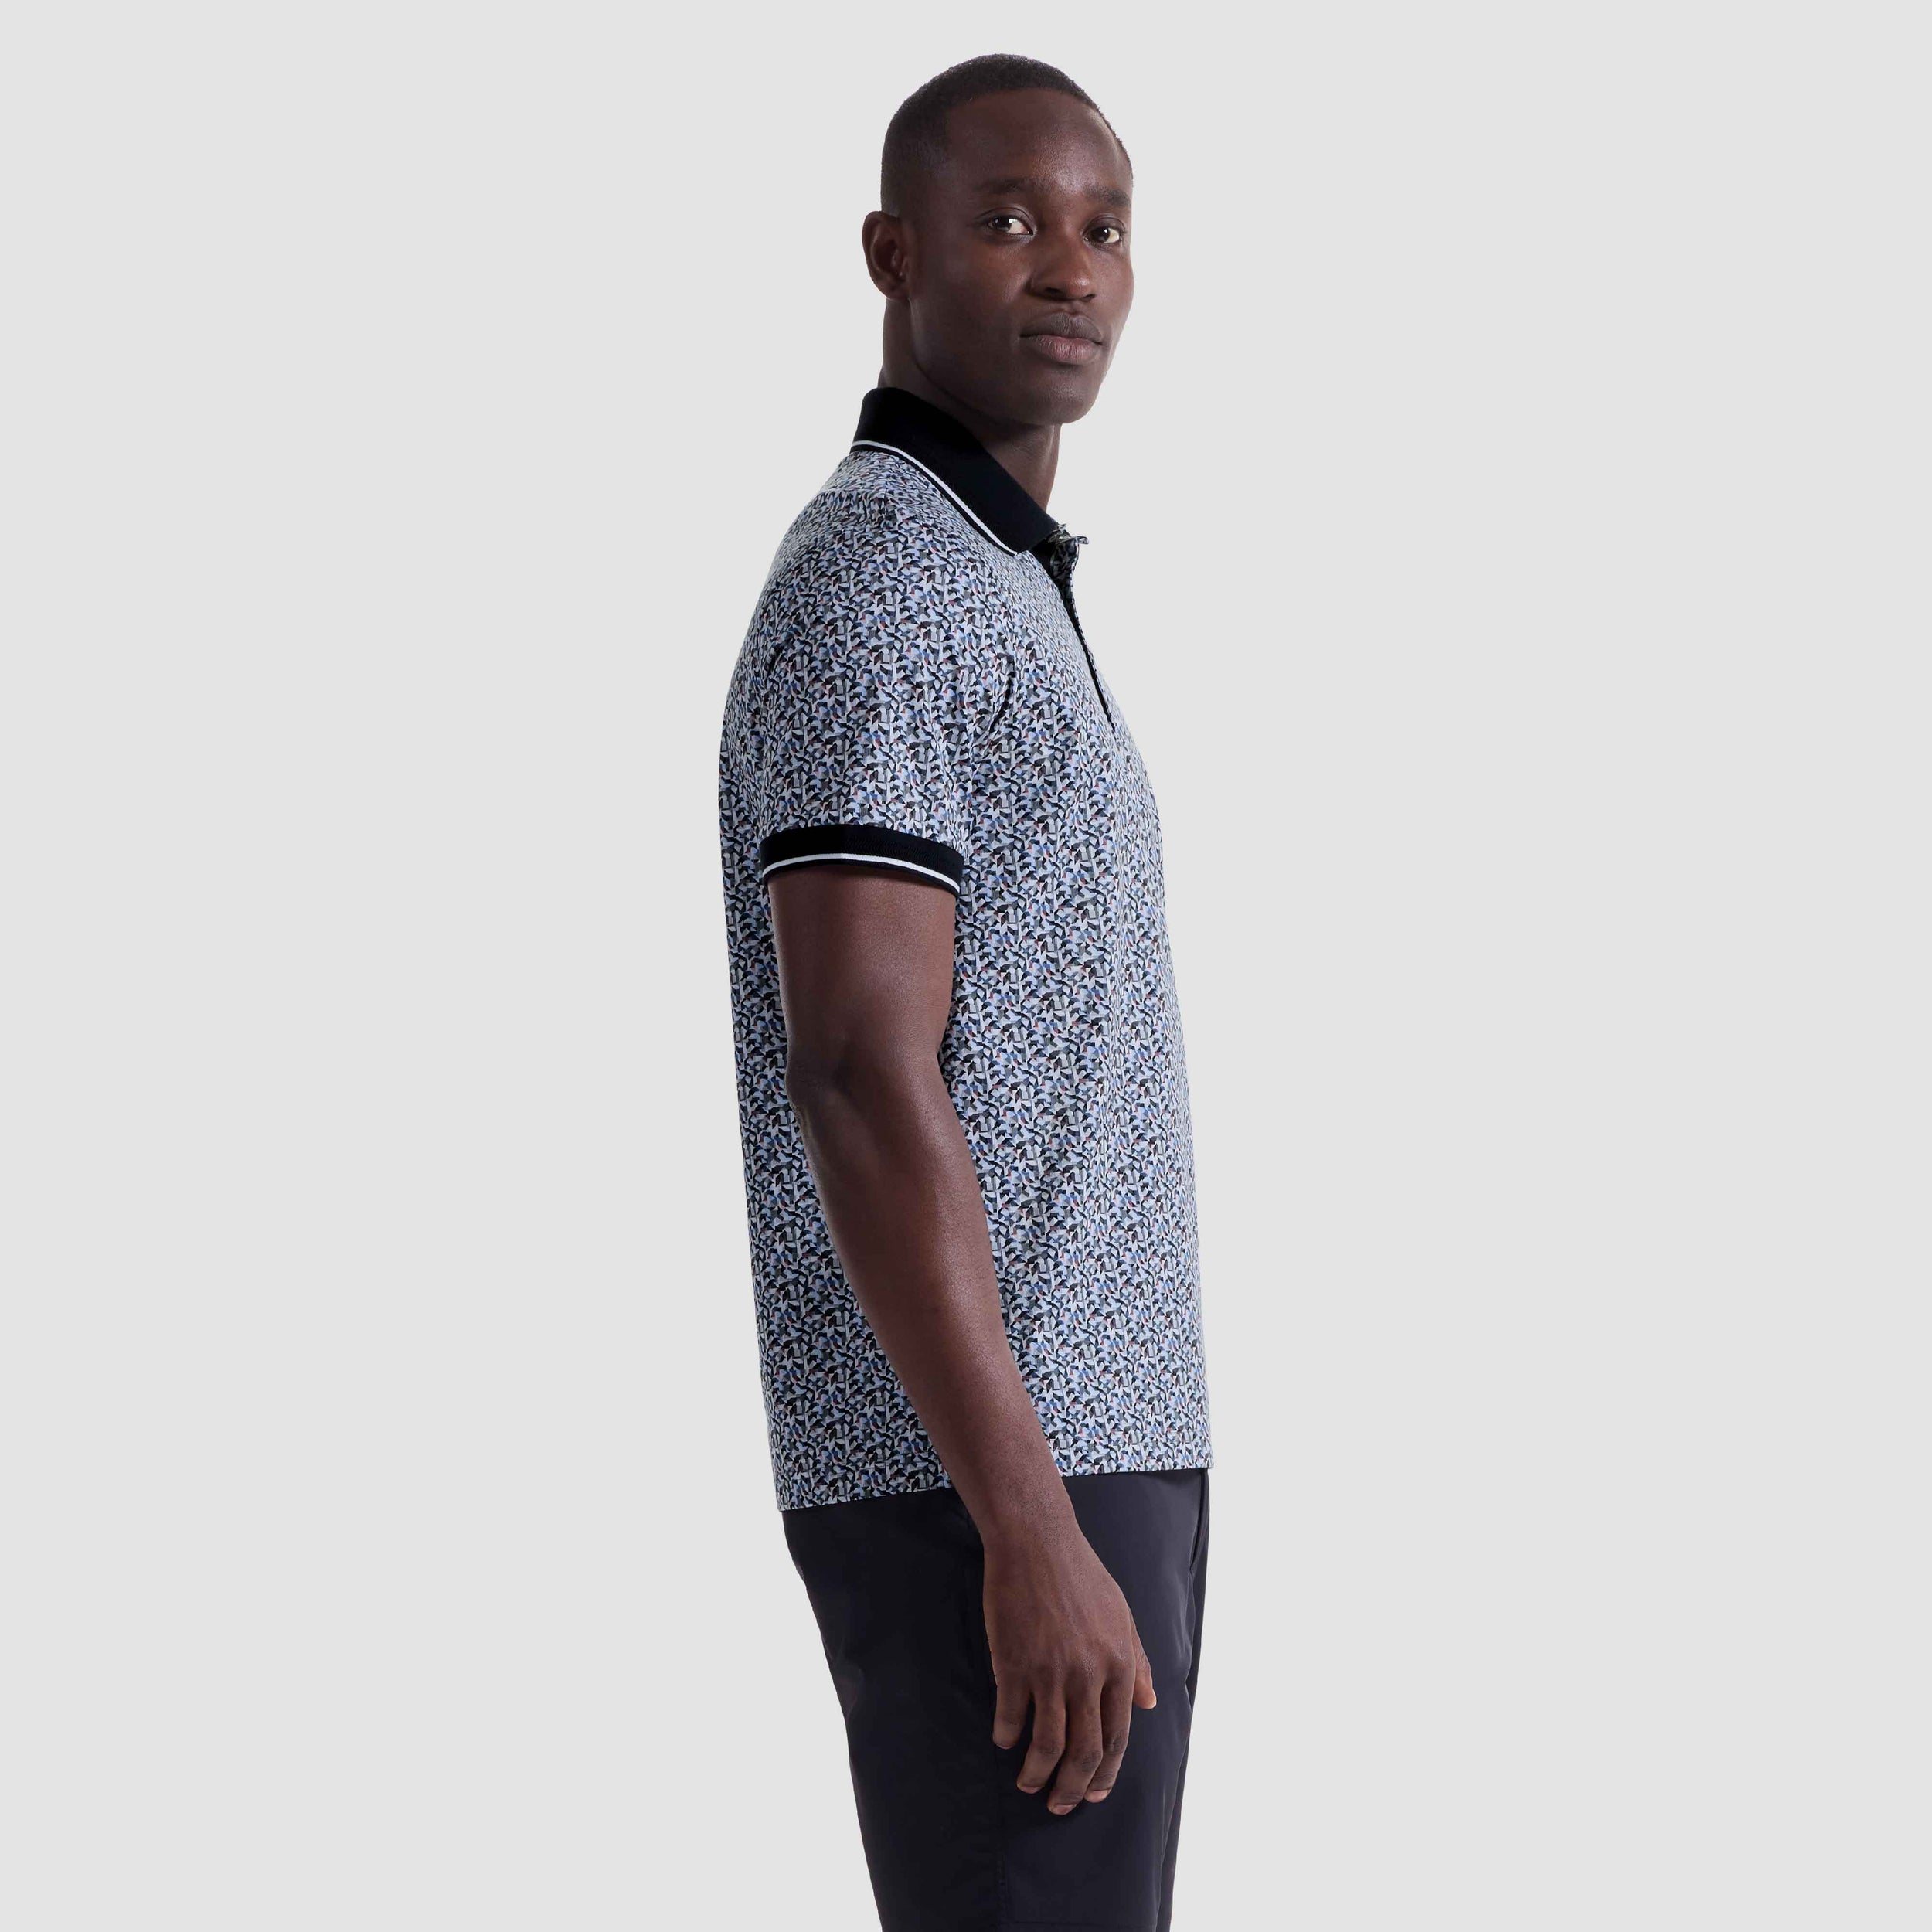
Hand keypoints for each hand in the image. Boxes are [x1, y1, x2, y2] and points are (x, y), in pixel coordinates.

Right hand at [982, 1525, 1157, 1813]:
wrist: (1036, 1541)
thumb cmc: (1081, 1574)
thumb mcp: (1122, 1615)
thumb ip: (1135, 1661)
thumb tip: (1149, 1703)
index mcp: (1118, 1665)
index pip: (1118, 1737)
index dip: (1106, 1773)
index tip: (1094, 1794)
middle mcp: (1088, 1675)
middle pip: (1084, 1752)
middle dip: (1071, 1788)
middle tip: (1058, 1805)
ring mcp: (1050, 1672)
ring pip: (1047, 1744)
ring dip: (1037, 1774)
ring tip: (1028, 1784)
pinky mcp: (1015, 1664)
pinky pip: (1011, 1717)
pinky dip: (1007, 1737)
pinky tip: (1005, 1742)